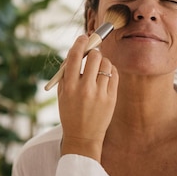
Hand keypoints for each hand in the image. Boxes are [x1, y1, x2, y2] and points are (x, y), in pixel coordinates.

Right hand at [58, 35, 117, 161]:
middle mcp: (84, 88)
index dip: (80, 43)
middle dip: (94, 52)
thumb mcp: (62, 93)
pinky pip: (114, 74)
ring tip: (99, 68)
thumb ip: (67, 73)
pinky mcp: (111, 98)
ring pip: (106, 64)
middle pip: (94, 57)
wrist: (82, 137)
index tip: (84, 37)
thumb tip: (77, 51)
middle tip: (93, 54)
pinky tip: (106, 75)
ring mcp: (99, 94)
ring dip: (103, 62)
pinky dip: (110, 70)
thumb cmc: (70, 112)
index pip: (75, 56)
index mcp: (69, 86)